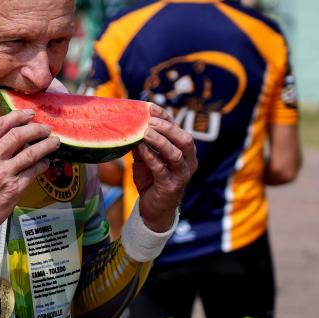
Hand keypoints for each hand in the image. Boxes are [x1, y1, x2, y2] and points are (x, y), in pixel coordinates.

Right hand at [0, 109, 59, 245]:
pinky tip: (45, 163)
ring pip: (31, 152)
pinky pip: (34, 171)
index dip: (18, 116)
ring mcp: (4, 173)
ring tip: (54, 142)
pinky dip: (43, 165)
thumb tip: (10, 138)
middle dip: (37, 129)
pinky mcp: (14, 188)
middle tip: (46, 129)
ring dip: (46, 145)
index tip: (29, 114)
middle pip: (19, 135)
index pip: (0, 124)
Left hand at [133, 104, 196, 231]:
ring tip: (145, 132)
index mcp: (185, 151)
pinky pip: (162, 169)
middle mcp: (188, 161)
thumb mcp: (146, 159)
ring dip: (160, 141)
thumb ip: (142, 144)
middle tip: (149, 121)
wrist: (154, 210)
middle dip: (167, 127)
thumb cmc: (152, 180)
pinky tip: (141, 149)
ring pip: (176, 153)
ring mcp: (182, 175)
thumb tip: (130, 124)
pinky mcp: (171, 186)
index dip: (165, 117)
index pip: (178, 129)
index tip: (150, 107)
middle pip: (184, 139)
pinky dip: (151, 157)